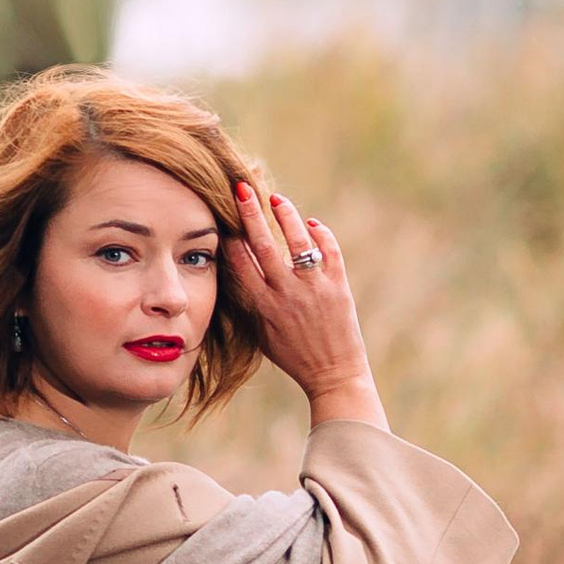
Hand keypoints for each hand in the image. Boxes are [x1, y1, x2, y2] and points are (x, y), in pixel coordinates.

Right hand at [222, 173, 385, 427]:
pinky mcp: (338, 287)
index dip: (231, 239)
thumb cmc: (294, 356)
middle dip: (250, 214)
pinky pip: (330, 252)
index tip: (225, 219)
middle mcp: (287, 294)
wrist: (333, 374)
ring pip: (298, 243)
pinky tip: (312, 224)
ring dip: (287, 217)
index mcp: (265, 307)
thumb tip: (238, 275)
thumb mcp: (262, 335)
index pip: (241, 264)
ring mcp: (314, 289)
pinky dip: (322, 235)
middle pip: (263, 246)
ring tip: (277, 200)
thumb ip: (251, 305)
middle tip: (241, 189)